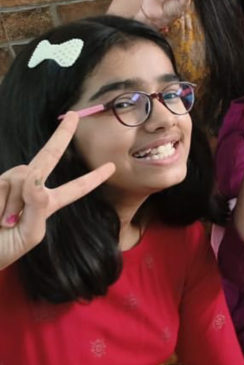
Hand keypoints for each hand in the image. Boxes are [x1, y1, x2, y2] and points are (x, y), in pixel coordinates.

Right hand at [1, 114, 114, 270]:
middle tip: (74, 115)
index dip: (92, 178)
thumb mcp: (29, 235)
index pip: (74, 189)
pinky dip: (0, 204)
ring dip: (13, 203)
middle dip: (62, 135)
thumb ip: (38, 208)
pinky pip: (4, 184)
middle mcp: (29, 189)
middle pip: (48, 157)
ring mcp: (9, 183)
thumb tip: (37, 180)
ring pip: (23, 177)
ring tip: (2, 223)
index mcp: (46, 205)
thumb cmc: (2, 249)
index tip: (111, 167)